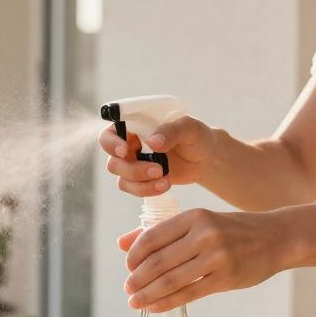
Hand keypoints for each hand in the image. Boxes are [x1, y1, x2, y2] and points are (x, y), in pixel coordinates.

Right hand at [100, 115, 219, 196]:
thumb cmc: (195, 136)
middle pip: (114, 161)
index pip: (110, 133)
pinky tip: (164, 185)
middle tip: (158, 169)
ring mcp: (133, 164)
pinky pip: (133, 188)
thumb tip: (152, 142)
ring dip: (140, 182)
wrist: (205, 158)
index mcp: (134, 126)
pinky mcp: (140, 180)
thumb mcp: (189, 128)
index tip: (125, 150)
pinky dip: (146, 190)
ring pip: (122, 178)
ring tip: (165, 180)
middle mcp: (128, 145)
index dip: (111, 143)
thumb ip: (171, 131)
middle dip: (133, 169)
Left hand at [119, 208, 290, 311]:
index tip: (128, 268)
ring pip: (171, 279)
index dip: (134, 256)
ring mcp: (217, 257)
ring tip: (135, 301)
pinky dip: (167, 302)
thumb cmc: (231, 230)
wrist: (276, 238)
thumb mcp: (198, 222)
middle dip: (138, 278)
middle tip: (128, 288)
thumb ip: (161, 232)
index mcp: (194, 217)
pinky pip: (189, 294)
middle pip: (159, 261)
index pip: (152, 237)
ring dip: (148, 293)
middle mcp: (204, 234)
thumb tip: (121, 244)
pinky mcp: (226, 278)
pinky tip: (155, 307)